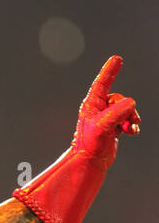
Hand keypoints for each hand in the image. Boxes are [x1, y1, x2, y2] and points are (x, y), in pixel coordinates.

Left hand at [13, 55, 141, 222]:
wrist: (90, 163)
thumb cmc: (90, 144)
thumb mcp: (104, 124)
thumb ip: (119, 110)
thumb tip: (131, 104)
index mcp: (91, 104)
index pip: (102, 83)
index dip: (110, 70)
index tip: (117, 58)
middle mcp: (98, 108)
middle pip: (120, 99)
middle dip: (127, 109)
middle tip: (127, 123)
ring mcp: (106, 118)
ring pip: (126, 109)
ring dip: (131, 118)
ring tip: (130, 129)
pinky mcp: (113, 128)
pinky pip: (128, 119)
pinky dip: (132, 125)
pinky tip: (132, 132)